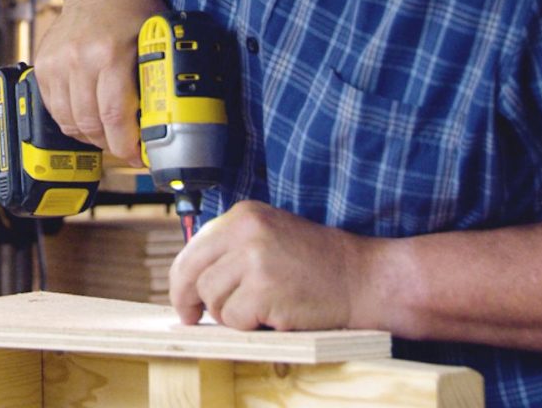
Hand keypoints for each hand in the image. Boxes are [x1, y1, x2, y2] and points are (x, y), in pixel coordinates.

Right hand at [32, 0, 165, 164]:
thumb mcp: (156, 44)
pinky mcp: (43, 65)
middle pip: (91, 124)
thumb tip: (162, 126)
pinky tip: (87, 117)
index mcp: (111, 54)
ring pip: (69, 122)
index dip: (127, 146)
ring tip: (107, 132)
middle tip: (125, 146)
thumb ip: (157, 82)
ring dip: (89, 135)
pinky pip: (53, 108)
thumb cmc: (134, 11)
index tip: (138, 156)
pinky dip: (70, 120)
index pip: (115, 117)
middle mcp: (79, 59)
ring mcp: (57, 62)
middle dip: (111, 144)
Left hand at [169, 201, 376, 330]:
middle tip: (191, 317)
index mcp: (244, 215)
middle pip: (192, 273)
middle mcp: (245, 231)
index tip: (185, 298)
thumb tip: (191, 276)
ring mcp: (254, 260)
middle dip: (188, 300)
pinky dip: (248, 325)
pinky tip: (271, 314)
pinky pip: (234, 318)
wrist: (359, 276)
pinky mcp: (264, 290)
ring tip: (258, 307)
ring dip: (229, 313)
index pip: (192, 248)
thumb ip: (231, 247)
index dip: (182, 279)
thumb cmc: (316, 262)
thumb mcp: (269, 235)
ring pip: (211, 299)